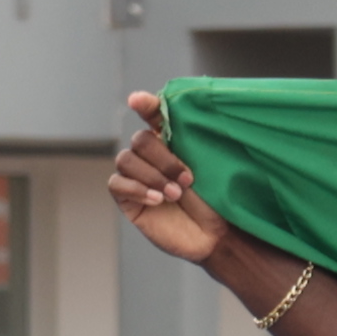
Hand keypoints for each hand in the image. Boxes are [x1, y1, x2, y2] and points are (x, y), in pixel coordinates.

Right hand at [108, 91, 231, 264]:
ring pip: (126, 160)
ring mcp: (137, 176)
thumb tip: (175, 114)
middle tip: (187, 178)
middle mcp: (151, 156)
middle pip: (139, 140)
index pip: (152, 114)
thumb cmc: (219, 199)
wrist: (217, 234)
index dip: (144, 105)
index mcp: (172, 141)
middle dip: (163, 158)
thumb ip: (192, 140)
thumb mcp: (211, 165)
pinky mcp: (127, 199)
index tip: (138, 101)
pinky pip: (117, 184)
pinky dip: (137, 189)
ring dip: (152, 176)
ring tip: (175, 194)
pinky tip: (157, 200)